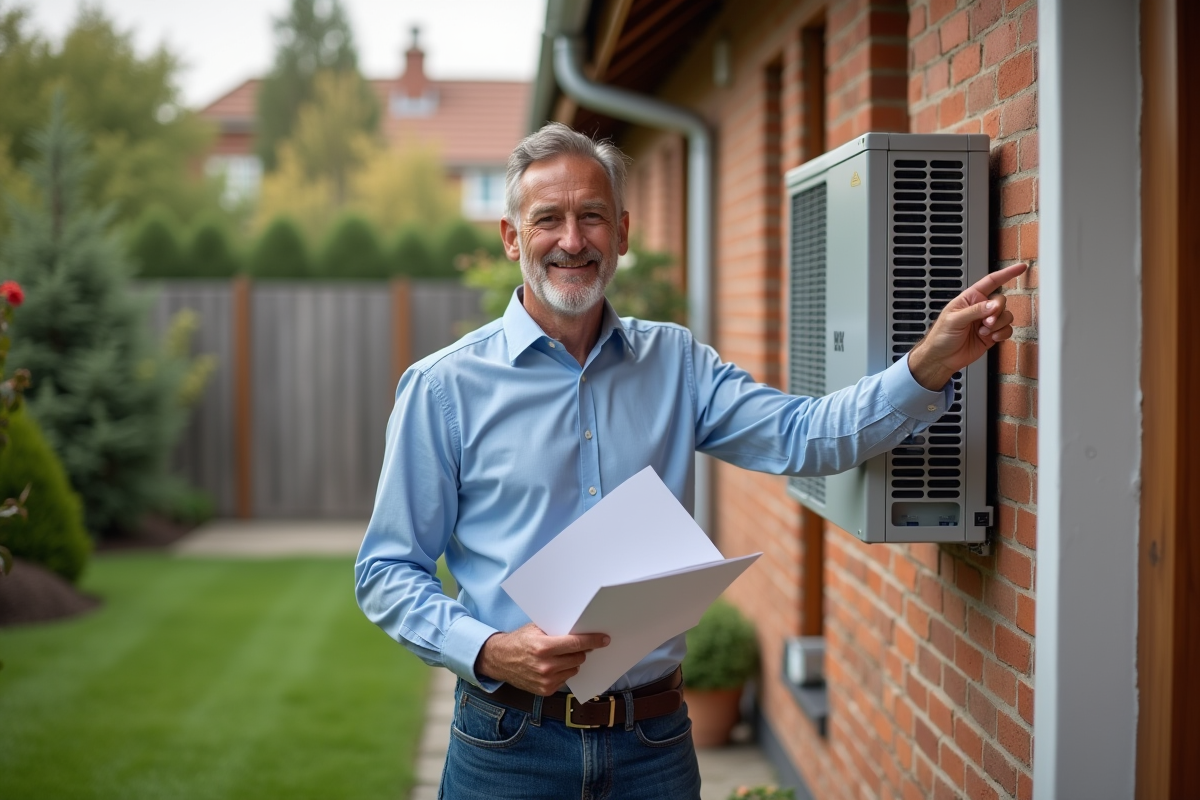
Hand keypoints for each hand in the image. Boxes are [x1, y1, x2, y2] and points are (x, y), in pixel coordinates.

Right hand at [475, 622, 609, 695]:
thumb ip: (557, 629)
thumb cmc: (519, 641)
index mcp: (543, 647)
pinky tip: (552, 666)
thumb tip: (581, 628)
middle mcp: (545, 665)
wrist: (499, 660)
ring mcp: (546, 680)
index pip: (576, 644)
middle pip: (579, 657)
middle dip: (580, 651)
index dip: (593, 641)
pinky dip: (563, 672)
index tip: (604, 639)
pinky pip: (566, 679)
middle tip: (574, 646)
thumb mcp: (535, 629)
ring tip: (559, 656)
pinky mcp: (545, 690)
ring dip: (572, 662)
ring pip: (574, 669)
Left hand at [908, 263, 1027, 390]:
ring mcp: (987, 322)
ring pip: (1006, 316)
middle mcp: (980, 308)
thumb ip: (975, 311)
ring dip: (998, 324)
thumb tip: (994, 305)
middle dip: (997, 312)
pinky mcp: (992, 334)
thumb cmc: (941, 336)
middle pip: (1001, 301)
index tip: (1021, 268)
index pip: (991, 281)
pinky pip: (1007, 329)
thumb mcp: (954, 320)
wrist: (942, 358)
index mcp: (970, 298)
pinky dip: (1002, 333)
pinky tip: (991, 338)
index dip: (1006, 274)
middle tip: (985, 322)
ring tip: (983, 332)